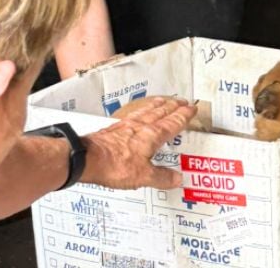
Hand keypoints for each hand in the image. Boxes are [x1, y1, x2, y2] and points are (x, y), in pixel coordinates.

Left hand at [81, 97, 195, 188]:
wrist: (87, 159)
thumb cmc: (114, 165)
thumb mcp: (143, 176)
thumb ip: (162, 177)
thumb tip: (177, 178)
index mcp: (152, 136)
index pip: (173, 123)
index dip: (184, 116)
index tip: (192, 109)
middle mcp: (141, 127)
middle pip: (161, 112)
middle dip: (173, 106)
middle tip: (182, 101)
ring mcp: (126, 126)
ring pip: (147, 111)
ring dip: (157, 105)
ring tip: (163, 100)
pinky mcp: (114, 129)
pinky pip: (133, 115)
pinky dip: (141, 110)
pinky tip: (138, 113)